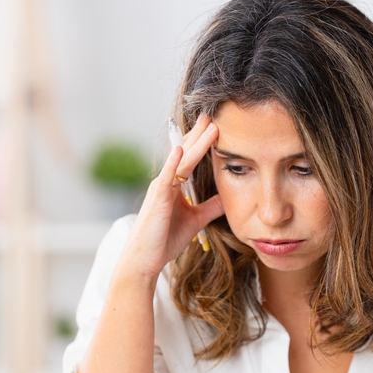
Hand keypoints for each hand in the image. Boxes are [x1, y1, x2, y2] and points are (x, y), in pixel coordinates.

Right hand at [120, 114, 223, 279]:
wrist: (144, 260)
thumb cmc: (164, 240)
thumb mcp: (195, 219)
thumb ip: (210, 206)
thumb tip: (227, 195)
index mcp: (174, 186)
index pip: (191, 158)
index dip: (202, 141)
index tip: (216, 124)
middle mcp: (166, 182)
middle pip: (186, 151)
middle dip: (200, 132)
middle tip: (213, 113)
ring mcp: (160, 188)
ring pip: (181, 160)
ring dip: (196, 142)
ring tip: (210, 125)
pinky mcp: (157, 199)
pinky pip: (167, 177)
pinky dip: (174, 163)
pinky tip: (181, 149)